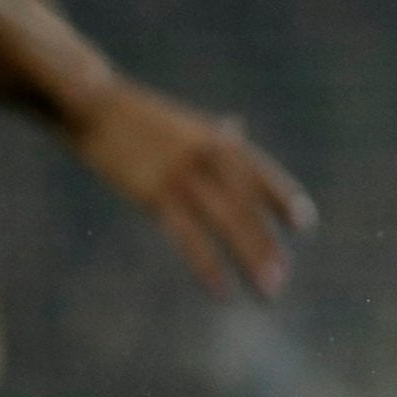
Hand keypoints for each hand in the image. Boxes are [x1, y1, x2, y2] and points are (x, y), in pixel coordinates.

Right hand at [70, 79, 315, 298]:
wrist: (93, 106)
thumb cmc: (137, 118)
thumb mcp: (184, 122)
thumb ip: (215, 133)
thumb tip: (238, 126)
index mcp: (219, 140)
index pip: (261, 172)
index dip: (282, 198)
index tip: (304, 224)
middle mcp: (209, 157)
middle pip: (248, 205)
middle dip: (266, 241)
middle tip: (283, 275)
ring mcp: (184, 176)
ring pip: (228, 222)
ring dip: (250, 257)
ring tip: (268, 288)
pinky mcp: (155, 194)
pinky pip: (189, 236)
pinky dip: (208, 264)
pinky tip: (222, 289)